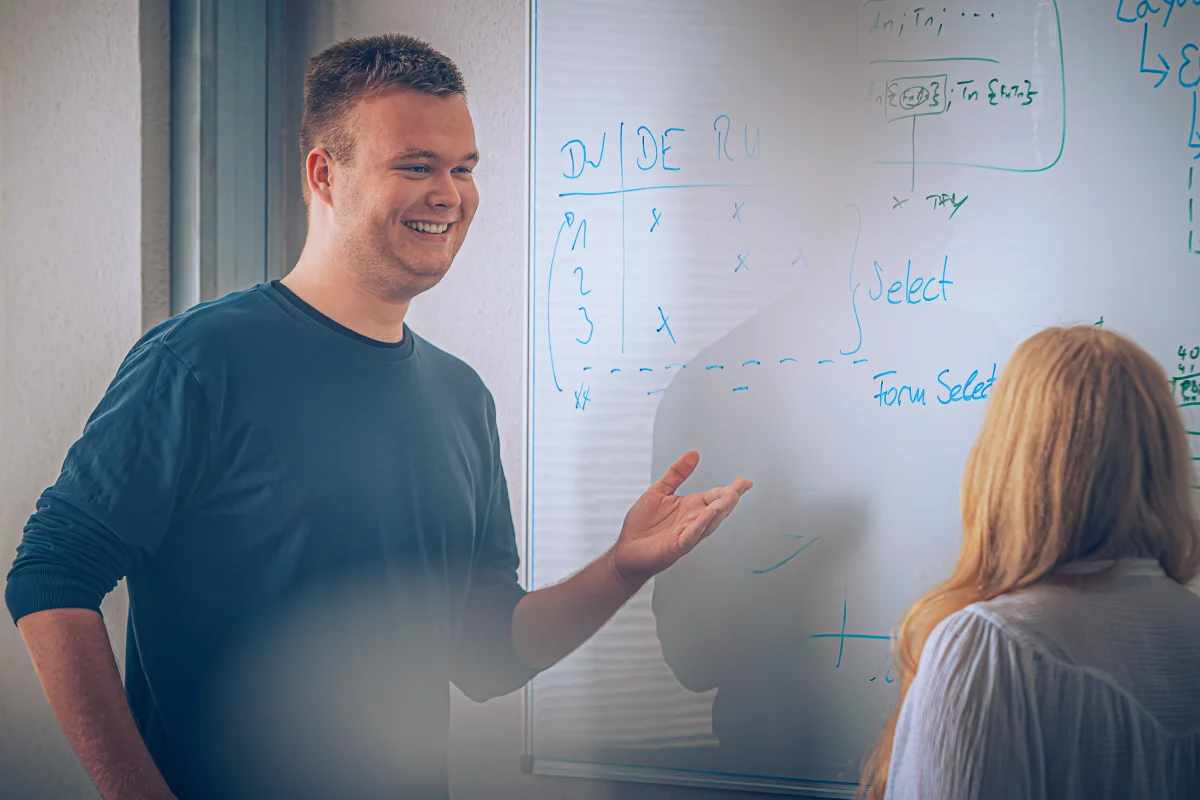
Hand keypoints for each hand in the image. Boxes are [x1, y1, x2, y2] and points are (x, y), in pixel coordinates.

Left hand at [609, 450, 751, 586]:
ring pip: (709, 521)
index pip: (716, 495)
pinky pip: (692, 535)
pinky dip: (701, 525)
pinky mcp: (677, 545)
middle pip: (718, 508)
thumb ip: (677, 474)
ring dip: (720, 509)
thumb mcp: (659, 491)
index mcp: (691, 506)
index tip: (745, 482)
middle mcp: (693, 520)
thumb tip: (694, 454)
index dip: (731, 489)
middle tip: (741, 487)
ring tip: (730, 496)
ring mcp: (687, 534)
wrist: (625, 549)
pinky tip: (708, 514)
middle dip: (730, 497)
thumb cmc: (642, 524)